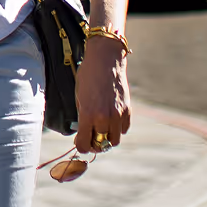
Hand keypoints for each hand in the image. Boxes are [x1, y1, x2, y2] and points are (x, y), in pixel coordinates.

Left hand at [73, 35, 131, 153]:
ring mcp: (118, 115)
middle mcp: (104, 118)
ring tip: (101, 131)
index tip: (79, 142)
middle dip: (94, 144)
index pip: (84, 143)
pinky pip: (124, 129)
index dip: (81, 145)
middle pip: (100, 144)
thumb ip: (82, 115)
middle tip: (90, 139)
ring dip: (107, 139)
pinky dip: (117, 129)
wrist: (106, 61)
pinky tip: (111, 121)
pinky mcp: (128, 111)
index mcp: (89, 114)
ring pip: (114, 140)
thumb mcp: (78, 95)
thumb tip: (82, 129)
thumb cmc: (88, 75)